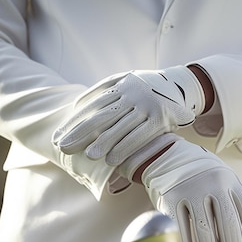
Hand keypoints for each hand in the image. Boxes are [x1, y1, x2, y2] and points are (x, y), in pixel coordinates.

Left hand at [52, 66, 204, 165]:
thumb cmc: (148, 89)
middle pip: (101, 115)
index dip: (74, 121)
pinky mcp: (160, 117)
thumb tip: (76, 107)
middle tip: (63, 147)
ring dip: (103, 143)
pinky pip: (140, 135)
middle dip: (80, 133)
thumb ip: (104, 91)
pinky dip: (125, 147)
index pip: (92, 104)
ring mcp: (147, 104)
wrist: (183, 85)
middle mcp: (132, 92)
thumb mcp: (126, 82)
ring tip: (88, 157)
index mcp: (120, 83)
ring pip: (120, 126)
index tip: (59, 135)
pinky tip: (112, 160)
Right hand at [119, 135, 241, 241]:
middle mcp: (213, 184)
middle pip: (229, 224)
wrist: (166, 156)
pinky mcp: (170, 198)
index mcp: (231, 182)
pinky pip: (180, 231)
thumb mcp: (222, 184)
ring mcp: (190, 190)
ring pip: (204, 231)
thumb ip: (234, 210)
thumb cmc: (200, 178)